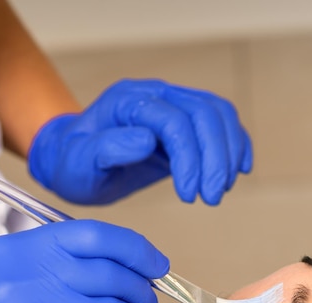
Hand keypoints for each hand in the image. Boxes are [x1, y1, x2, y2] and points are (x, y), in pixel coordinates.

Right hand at [0, 220, 168, 302]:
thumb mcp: (18, 276)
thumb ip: (68, 262)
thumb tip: (137, 263)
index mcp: (19, 252)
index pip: (94, 235)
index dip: (136, 249)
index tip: (158, 264)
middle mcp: (27, 281)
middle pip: (112, 275)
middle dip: (141, 290)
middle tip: (145, 300)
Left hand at [28, 79, 252, 205]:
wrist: (73, 160)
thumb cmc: (73, 164)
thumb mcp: (79, 163)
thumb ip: (107, 148)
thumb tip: (147, 140)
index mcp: (127, 103)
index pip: (173, 120)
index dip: (189, 157)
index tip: (189, 195)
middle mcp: (154, 96)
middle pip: (203, 114)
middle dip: (215, 158)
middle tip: (212, 197)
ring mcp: (171, 105)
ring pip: (217, 115)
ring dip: (227, 153)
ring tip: (220, 189)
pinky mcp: (184, 122)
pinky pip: (219, 122)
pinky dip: (235, 143)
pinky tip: (238, 169)